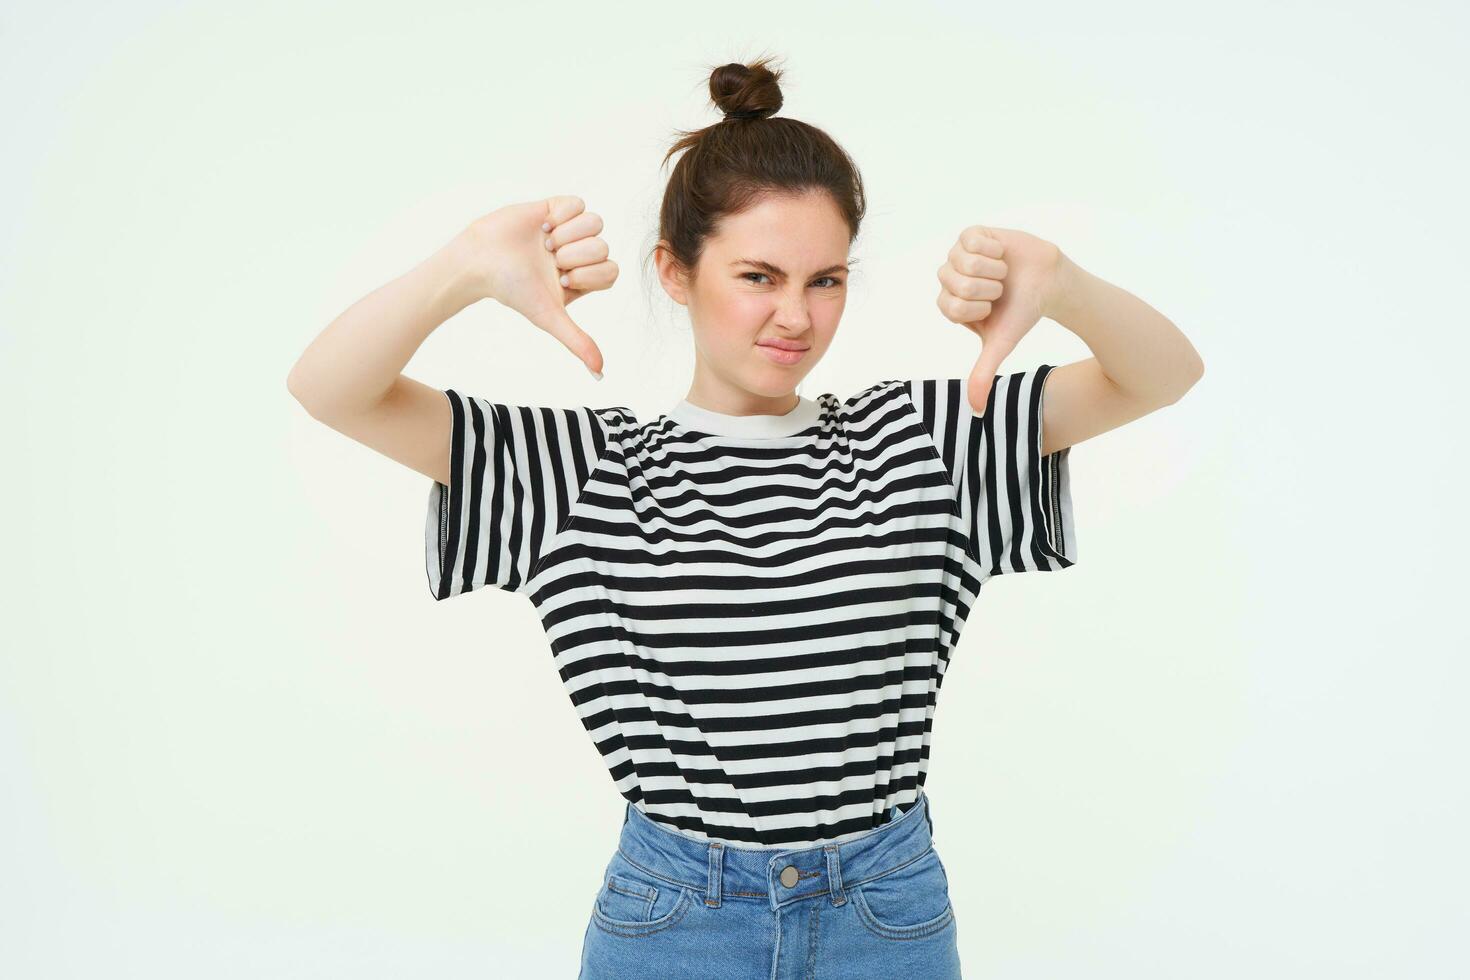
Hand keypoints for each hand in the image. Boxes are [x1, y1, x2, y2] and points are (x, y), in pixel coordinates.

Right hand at [460, 195, 618, 377]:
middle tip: (549, 260)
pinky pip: (579, 204)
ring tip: (544, 243)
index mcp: (584, 278)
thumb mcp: (548, 316)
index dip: (589, 274)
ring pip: (595, 224)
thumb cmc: (512, 290)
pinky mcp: (556, 208)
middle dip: (574, 255)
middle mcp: (580, 254)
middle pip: (603, 247)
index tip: (562, 280)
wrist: (479, 260)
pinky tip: (542, 226)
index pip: (611, 271)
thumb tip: (600, 373)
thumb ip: (576, 341)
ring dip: (567, 234)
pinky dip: (560, 215)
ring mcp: (569, 230)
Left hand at [936, 225, 1063, 413]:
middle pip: (957, 282)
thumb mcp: (1001, 344)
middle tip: (1001, 289)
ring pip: (963, 261)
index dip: (978, 306)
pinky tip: (1001, 254)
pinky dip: (993, 248)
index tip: (993, 307)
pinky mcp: (971, 235)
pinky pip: (972, 239)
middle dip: (988, 287)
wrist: (1049, 283)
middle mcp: (949, 280)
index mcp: (951, 305)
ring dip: (992, 268)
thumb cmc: (1022, 313)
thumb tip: (975, 411)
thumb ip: (983, 373)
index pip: (951, 305)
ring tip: (1002, 273)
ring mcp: (958, 256)